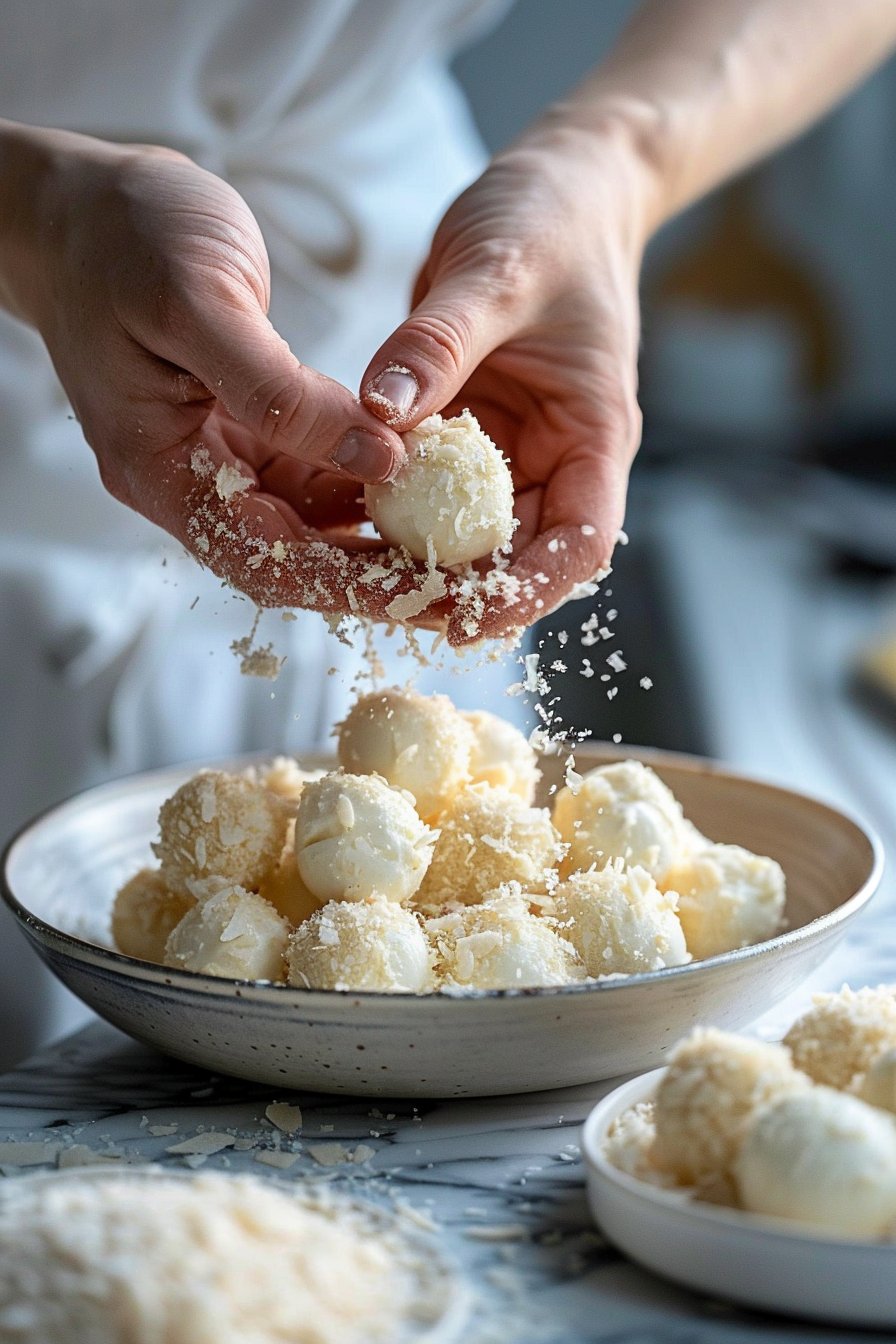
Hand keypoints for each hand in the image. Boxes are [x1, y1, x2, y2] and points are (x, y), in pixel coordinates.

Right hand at [1, 126, 427, 619]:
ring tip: (460, 539)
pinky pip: (312, 472)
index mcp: (159, 471)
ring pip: (309, 519)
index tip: (427, 599)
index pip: (263, 560)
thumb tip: (378, 457)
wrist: (79, 201)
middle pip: (293, 557)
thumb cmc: (123, 238)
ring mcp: (217, 457)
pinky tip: (424, 473)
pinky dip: (365, 477)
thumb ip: (282, 394)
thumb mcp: (202, 305)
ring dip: (378, 531)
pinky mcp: (244, 428)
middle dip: (376, 576)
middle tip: (464, 587)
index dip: (347, 587)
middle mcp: (188, 481)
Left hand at [360, 122, 651, 643]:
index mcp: (594, 433)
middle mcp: (556, 456)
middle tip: (379, 610)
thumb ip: (439, 343)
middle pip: (519, 556)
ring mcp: (511, 450)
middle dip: (458, 591)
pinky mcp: (468, 433)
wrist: (557, 184)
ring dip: (418, 560)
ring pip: (469, 533)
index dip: (529, 592)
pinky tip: (337, 522)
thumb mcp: (498, 271)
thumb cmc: (552, 219)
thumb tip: (380, 412)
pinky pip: (430, 490)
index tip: (468, 622)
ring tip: (348, 583)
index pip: (580, 541)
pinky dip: (392, 509)